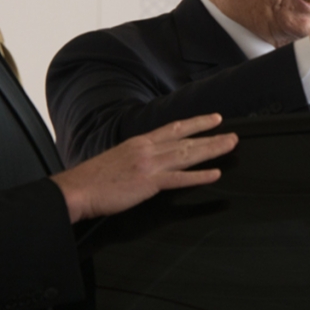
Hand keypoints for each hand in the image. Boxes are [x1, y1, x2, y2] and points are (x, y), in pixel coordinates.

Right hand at [50, 114, 237, 222]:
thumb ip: (138, 156)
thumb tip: (150, 160)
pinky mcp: (148, 183)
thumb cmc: (93, 179)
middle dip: (212, 136)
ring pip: (187, 154)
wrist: (76, 190)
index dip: (196, 123)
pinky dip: (198, 176)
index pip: (173, 128)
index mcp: (139, 143)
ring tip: (230, 146)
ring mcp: (149, 165)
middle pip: (186, 140)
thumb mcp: (118, 158)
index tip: (213, 119)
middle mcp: (147, 150)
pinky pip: (179, 179)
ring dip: (212, 150)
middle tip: (233, 135)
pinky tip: (215, 174)